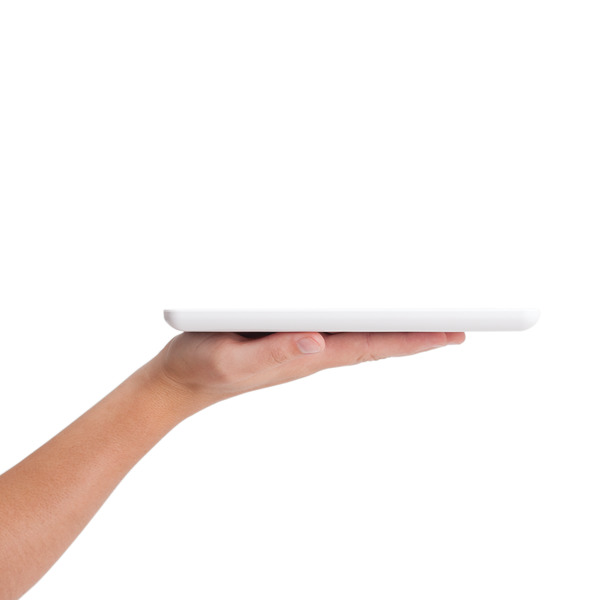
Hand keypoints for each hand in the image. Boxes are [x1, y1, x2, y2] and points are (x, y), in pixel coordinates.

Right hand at [150, 331, 465, 416]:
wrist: (179, 381)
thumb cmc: (202, 368)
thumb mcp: (231, 360)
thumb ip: (272, 355)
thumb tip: (319, 341)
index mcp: (307, 355)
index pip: (372, 345)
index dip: (413, 338)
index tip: (452, 331)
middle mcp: (313, 351)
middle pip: (376, 341)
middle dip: (417, 333)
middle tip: (457, 324)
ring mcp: (302, 346)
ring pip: (360, 335)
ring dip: (394, 327)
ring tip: (425, 320)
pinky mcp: (287, 337)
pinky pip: (335, 327)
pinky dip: (361, 320)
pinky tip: (366, 315)